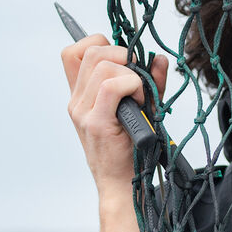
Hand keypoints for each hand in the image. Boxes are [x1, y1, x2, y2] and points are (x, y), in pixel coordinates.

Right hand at [60, 34, 169, 195]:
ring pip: (103, 65)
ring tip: (139, 95)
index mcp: (80, 96)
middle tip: (136, 79)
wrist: (124, 185)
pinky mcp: (95, 122)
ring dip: (130, 73)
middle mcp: (76, 101)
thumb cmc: (132, 149)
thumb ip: (149, 82)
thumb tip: (158, 59)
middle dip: (122, 54)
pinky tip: (139, 101)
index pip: (73, 52)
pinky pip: (113, 85)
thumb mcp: (140, 109)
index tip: (122, 61)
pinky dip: (132, 85)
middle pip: (92, 51)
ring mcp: (82, 111)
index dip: (99, 45)